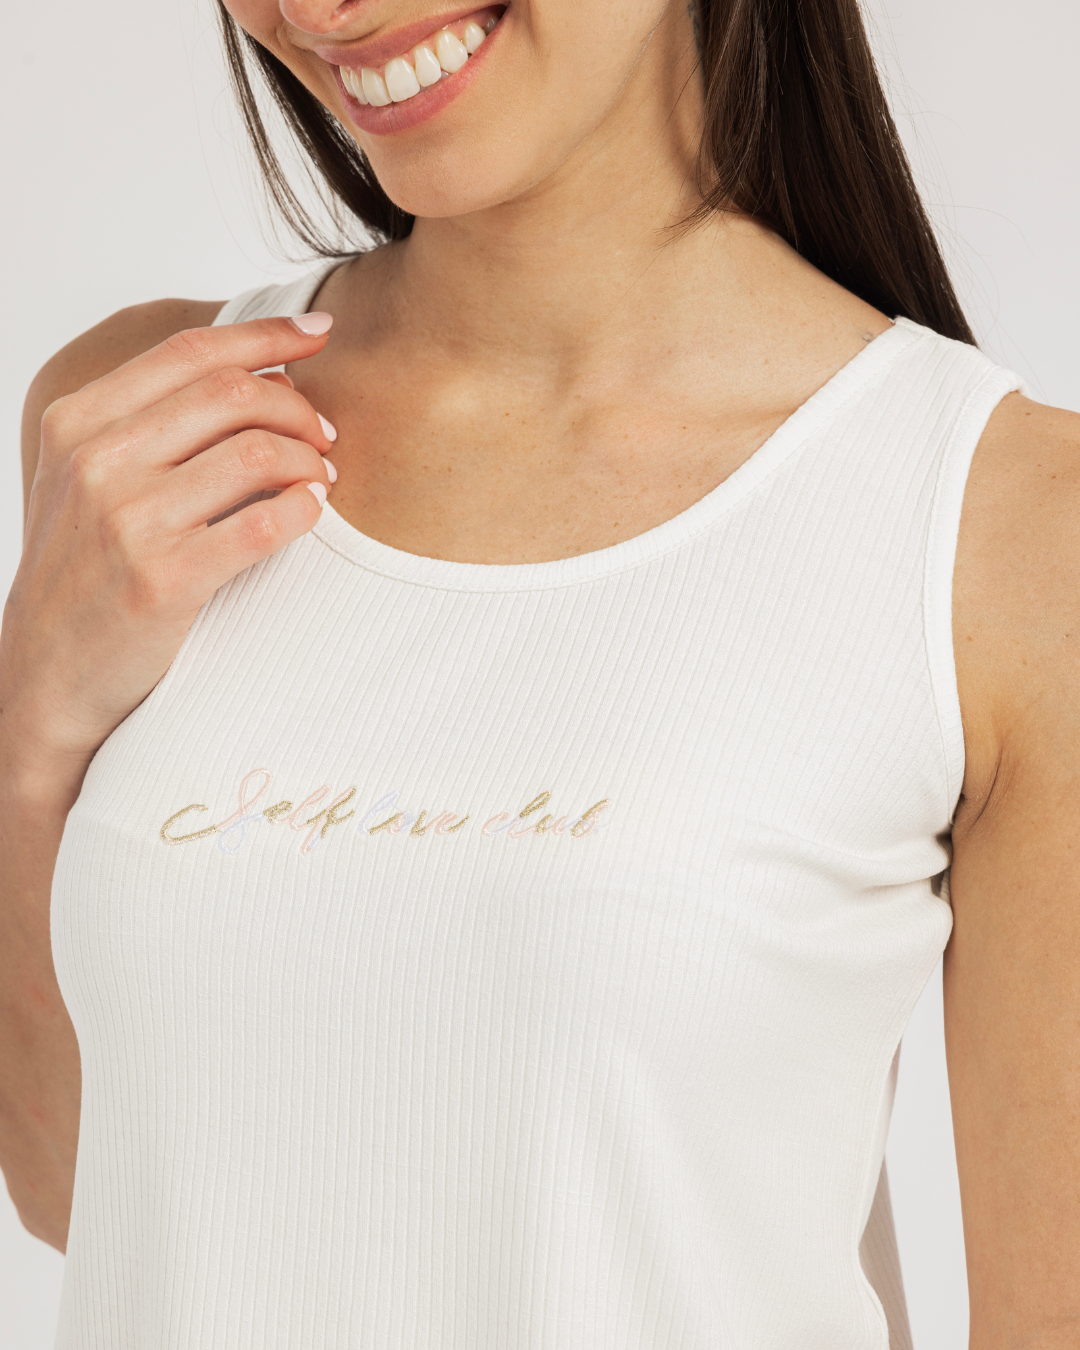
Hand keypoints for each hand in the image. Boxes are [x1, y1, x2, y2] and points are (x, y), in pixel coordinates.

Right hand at [1, 314, 336, 787]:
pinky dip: (304, 510)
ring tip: (322, 478)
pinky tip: (311, 513)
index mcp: (78, 422)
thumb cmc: (86, 570)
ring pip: (256, 453)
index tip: (320, 335)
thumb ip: (149, 422)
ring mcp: (128, 520)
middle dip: (298, 407)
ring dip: (309, 460)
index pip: (189, 353)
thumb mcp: (88, 479)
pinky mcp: (164, 580)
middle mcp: (97, 462)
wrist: (47, 672)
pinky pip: (265, 523)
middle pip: (231, 395)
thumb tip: (258, 372)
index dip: (267, 336)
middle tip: (326, 434)